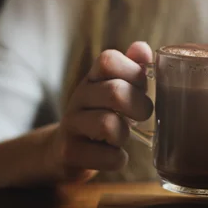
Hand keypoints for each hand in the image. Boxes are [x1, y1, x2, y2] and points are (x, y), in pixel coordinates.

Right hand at [46, 41, 153, 181]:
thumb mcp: (117, 88)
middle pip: (114, 92)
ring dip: (124, 135)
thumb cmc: (102, 114)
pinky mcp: (69, 152)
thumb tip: (143, 48)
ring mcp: (71, 124)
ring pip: (108, 125)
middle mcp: (79, 96)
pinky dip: (118, 159)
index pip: (108, 60)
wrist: (65, 150)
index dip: (133, 72)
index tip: (142, 87)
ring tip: (122, 137)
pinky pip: (105, 157)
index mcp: (93, 77)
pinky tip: (115, 156)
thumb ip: (133, 68)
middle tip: (142, 116)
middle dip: (139, 106)